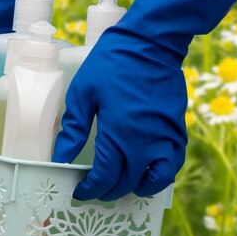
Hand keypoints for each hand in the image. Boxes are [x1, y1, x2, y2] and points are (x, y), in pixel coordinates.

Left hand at [52, 0, 236, 200]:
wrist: (150, 44)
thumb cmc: (111, 65)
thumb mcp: (82, 95)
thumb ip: (73, 130)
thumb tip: (59, 158)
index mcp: (118, 133)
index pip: (104, 176)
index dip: (90, 188)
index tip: (79, 191)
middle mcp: (145, 142)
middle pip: (125, 182)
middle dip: (107, 191)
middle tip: (93, 190)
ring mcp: (165, 138)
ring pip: (152, 180)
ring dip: (133, 189)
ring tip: (118, 186)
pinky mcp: (177, 131)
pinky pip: (172, 166)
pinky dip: (159, 177)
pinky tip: (144, 175)